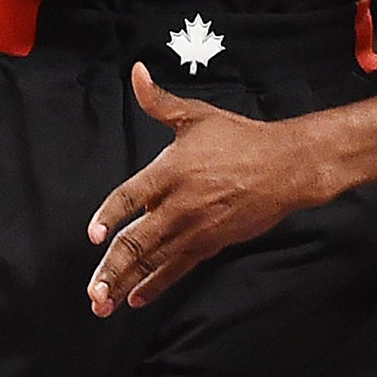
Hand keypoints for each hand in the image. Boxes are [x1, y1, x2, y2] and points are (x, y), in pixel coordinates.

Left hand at [85, 63, 323, 313]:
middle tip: (92, 291)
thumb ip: (158, 101)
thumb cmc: (240, 138)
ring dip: (126, 284)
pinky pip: (176, 269)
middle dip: (111, 269)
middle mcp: (178, 205)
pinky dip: (156, 285)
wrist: (284, 166)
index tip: (93, 235)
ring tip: (104, 303)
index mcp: (169, 171)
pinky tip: (137, 298)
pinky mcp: (210, 243)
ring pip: (153, 261)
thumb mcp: (195, 115)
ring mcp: (194, 228)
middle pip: (136, 241)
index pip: (128, 197)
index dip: (109, 216)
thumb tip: (137, 73)